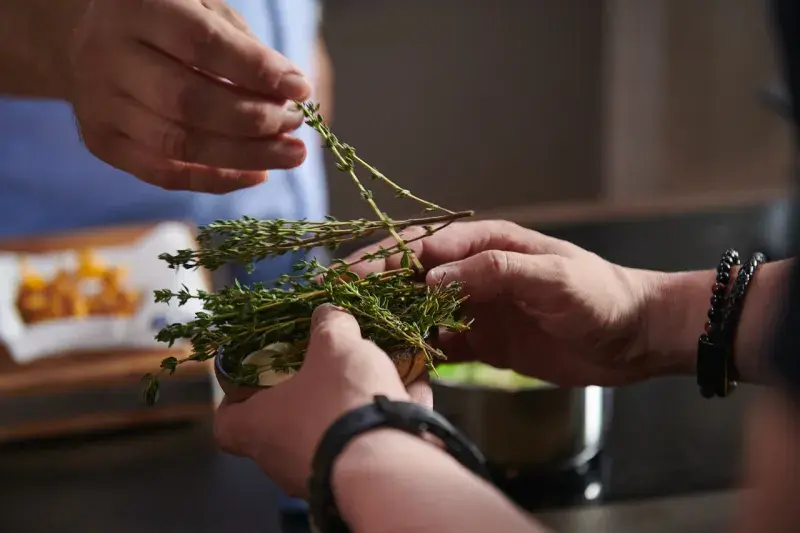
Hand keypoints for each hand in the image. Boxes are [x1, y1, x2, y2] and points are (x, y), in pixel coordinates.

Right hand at [68, 0, 309, 192]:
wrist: (91, 39)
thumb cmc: (166, 21)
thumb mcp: (202, 10)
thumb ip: (243, 46)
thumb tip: (289, 94)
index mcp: (135, 8)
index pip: (202, 45)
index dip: (256, 70)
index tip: (301, 88)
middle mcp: (107, 56)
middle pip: (189, 102)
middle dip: (253, 120)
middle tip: (294, 126)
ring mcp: (99, 104)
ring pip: (179, 144)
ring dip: (245, 156)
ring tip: (290, 154)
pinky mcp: (102, 142)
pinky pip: (165, 174)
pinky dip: (218, 179)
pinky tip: (258, 173)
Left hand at [214, 304, 432, 496]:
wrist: (388, 467)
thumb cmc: (340, 404)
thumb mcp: (335, 345)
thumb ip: (330, 325)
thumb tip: (329, 313)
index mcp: (259, 428)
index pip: (226, 423)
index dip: (237, 398)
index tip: (255, 377)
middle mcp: (282, 459)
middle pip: (287, 422)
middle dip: (312, 391)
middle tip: (331, 365)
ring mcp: (319, 474)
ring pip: (334, 430)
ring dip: (356, 403)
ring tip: (384, 370)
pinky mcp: (359, 482)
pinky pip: (370, 444)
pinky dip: (388, 419)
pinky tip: (414, 392)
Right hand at [347, 220, 667, 386]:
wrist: (633, 337)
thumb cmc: (599, 296)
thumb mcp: (552, 277)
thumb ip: (494, 272)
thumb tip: (432, 279)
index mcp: (489, 244)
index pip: (425, 246)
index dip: (387, 259)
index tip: (356, 277)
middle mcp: (476, 273)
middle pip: (413, 276)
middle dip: (377, 287)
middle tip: (340, 304)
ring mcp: (477, 308)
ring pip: (420, 310)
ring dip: (391, 320)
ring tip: (357, 336)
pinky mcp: (484, 342)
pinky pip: (440, 343)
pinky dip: (417, 351)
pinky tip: (396, 361)